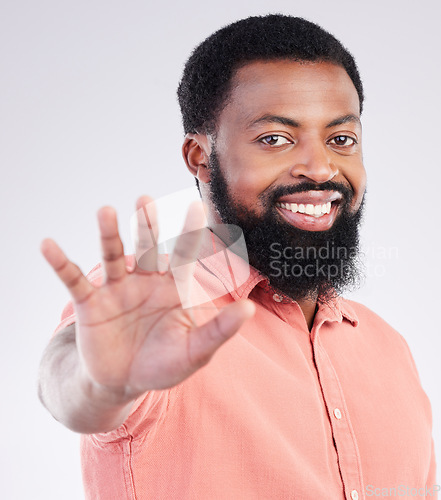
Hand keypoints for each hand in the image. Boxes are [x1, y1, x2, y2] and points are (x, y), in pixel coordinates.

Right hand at [40, 196, 254, 403]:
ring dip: (108, 234)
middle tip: (145, 201)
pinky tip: (47, 245)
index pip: (183, 257)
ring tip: (105, 210)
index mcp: (173, 289)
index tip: (197, 205)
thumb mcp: (195, 351)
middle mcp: (145, 281)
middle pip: (147, 248)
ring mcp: (116, 290)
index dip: (189, 233)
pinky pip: (73, 280)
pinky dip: (60, 263)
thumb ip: (220, 331)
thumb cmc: (163, 364)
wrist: (124, 382)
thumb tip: (251, 309)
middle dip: (147, 225)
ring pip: (113, 256)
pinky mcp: (90, 304)